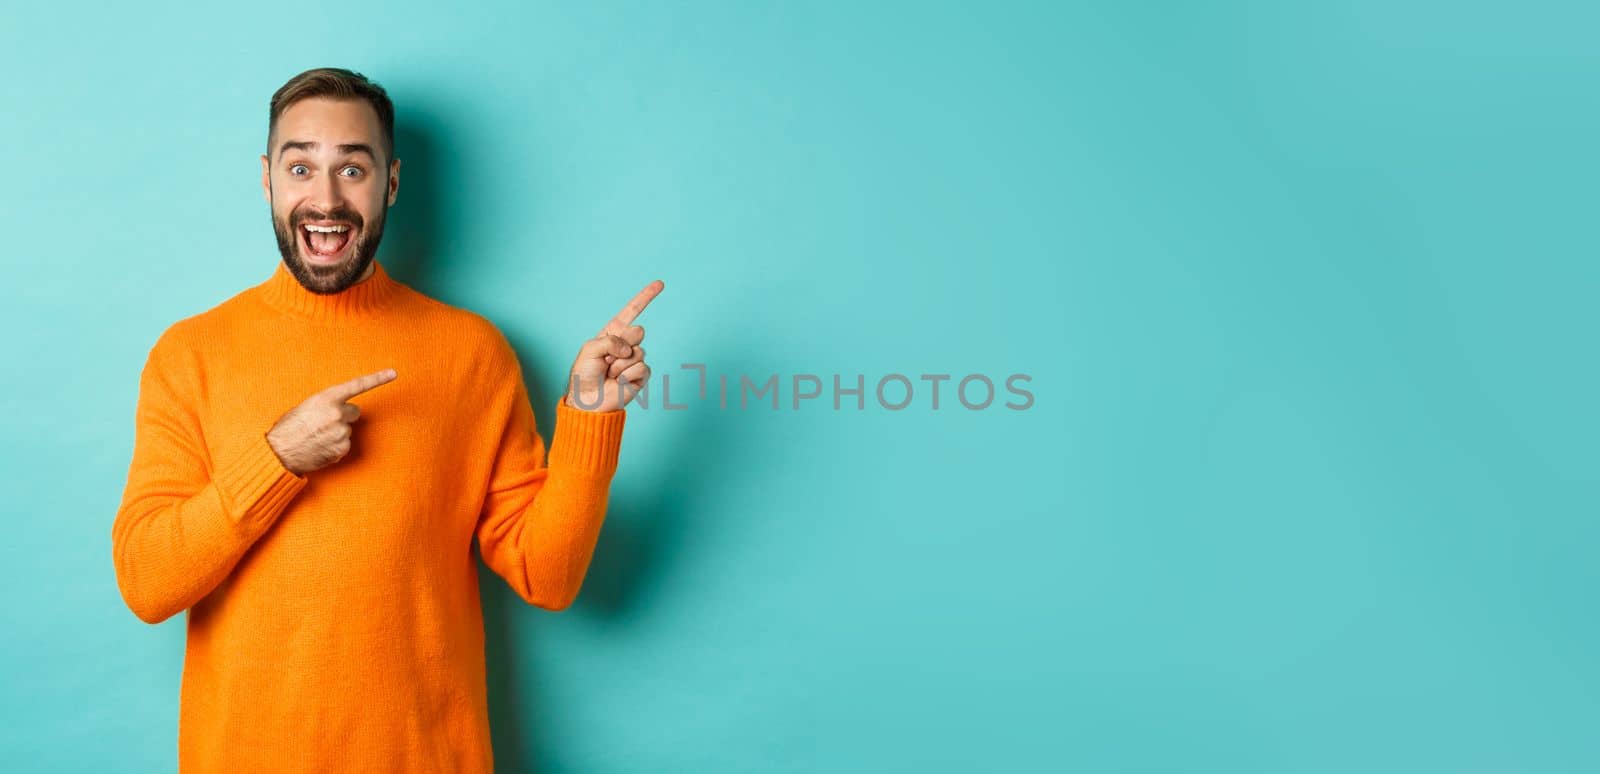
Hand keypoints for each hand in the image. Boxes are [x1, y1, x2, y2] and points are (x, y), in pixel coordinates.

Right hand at [266, 368, 397, 474]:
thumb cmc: (288, 427)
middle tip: (323, 423)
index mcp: (327, 398)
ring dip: (336, 433)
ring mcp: (342, 432)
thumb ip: (327, 404)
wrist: (279, 452)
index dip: (377, 379)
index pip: (357, 386)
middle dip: (343, 416)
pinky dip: (334, 447)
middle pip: (353, 412)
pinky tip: (320, 447)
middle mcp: (338, 413)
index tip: (393, 373)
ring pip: (347, 430)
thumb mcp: (306, 407)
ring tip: (316, 437)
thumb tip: (340, 408)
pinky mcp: (342, 449)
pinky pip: (344, 445)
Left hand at [566, 280, 662, 411]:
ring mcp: (634, 360)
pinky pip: (641, 368)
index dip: (646, 297)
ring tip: (610, 373)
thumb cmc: (584, 374)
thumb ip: (610, 340)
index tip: (660, 283)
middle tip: (608, 358)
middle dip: (623, 343)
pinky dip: (627, 375)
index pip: (631, 312)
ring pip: (639, 352)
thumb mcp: (589, 348)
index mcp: (612, 334)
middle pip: (638, 331)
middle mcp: (625, 344)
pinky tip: (619, 381)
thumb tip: (630, 348)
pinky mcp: (641, 376)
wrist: (588, 401)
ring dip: (620, 364)